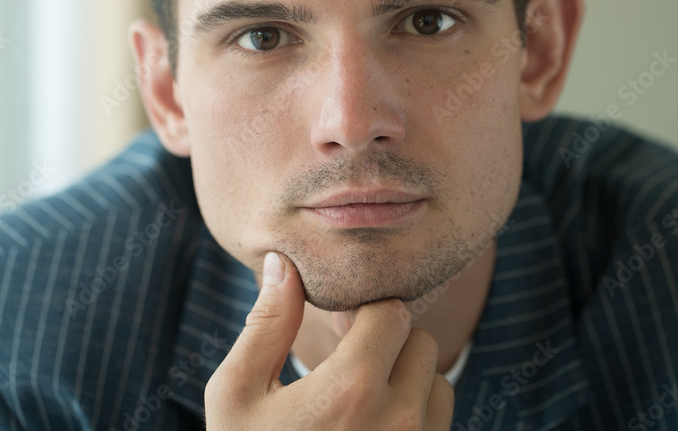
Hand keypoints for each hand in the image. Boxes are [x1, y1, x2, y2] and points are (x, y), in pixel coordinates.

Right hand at [204, 251, 454, 429]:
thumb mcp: (237, 395)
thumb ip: (266, 324)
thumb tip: (284, 263)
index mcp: (351, 389)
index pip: (392, 311)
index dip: (365, 314)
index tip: (341, 332)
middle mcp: (399, 420)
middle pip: (419, 342)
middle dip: (387, 344)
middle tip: (348, 368)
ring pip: (438, 382)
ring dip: (408, 381)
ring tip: (360, 405)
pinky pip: (440, 424)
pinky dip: (416, 417)